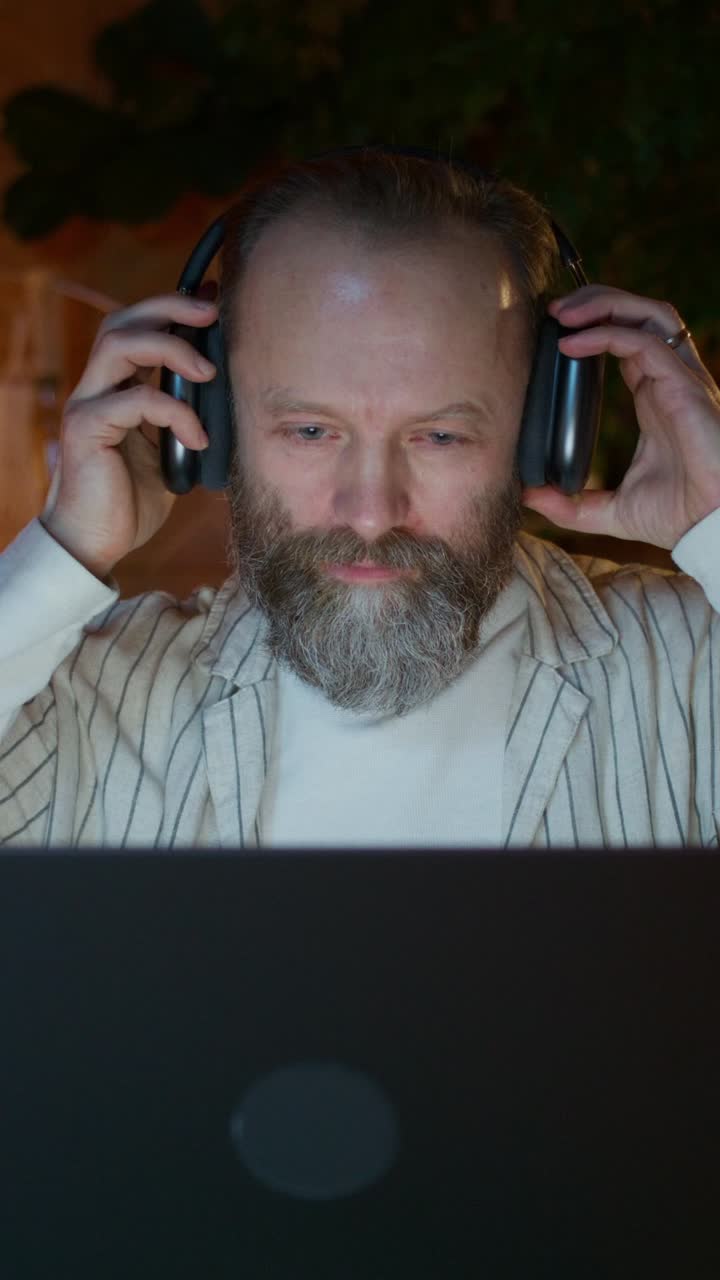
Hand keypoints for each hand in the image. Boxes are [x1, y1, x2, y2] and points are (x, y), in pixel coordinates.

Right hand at [40, 286, 216, 579]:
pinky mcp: (85, 428)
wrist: (96, 543)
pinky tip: (199, 437)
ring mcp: (86, 404)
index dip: (173, 308)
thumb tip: (229, 398)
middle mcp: (96, 388)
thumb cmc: (131, 502)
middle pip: (122, 321)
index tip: (214, 300)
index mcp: (115, 388)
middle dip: (170, 309)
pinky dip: (175, 412)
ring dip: (170, 348)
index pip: (137, 328)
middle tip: (213, 314)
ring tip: (209, 371)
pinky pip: (135, 401)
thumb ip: (186, 421)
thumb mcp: (171, 453)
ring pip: (119, 344)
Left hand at [520, 284, 719, 548]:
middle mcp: (670, 380)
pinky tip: (572, 345)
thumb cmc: (676, 516)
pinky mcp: (684, 387)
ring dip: (603, 303)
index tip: (554, 330)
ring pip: (648, 313)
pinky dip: (606, 334)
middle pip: (639, 313)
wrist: (707, 529)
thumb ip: (569, 504)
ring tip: (563, 313)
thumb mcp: (609, 510)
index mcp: (655, 397)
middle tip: (554, 309)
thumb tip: (529, 496)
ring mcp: (681, 379)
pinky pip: (645, 342)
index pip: (627, 339)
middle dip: (596, 300)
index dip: (593, 325)